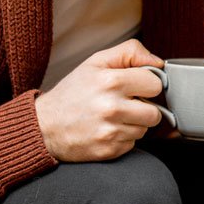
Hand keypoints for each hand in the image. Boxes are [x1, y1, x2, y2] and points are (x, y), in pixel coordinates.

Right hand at [34, 40, 166, 161]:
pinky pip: (132, 144)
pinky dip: (123, 138)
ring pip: (145, 129)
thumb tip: (159, 63)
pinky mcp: (109, 150)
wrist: (44, 126)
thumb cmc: (72, 92)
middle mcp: (112, 108)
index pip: (155, 84)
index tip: (134, 87)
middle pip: (155, 112)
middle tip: (124, 104)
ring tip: (112, 117)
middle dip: (143, 108)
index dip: (146, 85)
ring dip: (133, 124)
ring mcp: (110, 131)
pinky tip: (106, 130)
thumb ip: (129, 53)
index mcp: (111, 81)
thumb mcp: (96, 62)